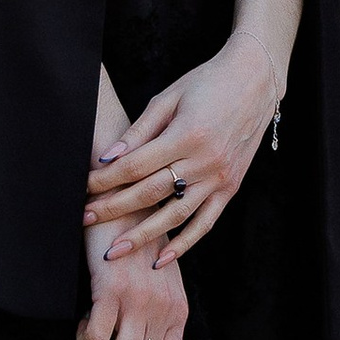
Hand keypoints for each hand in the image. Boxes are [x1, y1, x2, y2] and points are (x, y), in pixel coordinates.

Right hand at [80, 222, 188, 339]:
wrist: (127, 203)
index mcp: (177, 310)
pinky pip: (96, 338)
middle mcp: (163, 310)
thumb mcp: (161, 281)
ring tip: (96, 329)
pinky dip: (85, 337)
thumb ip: (159, 311)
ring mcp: (139, 302)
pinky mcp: (112, 291)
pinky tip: (85, 318)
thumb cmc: (140, 242)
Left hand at [82, 29, 283, 264]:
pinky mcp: (231, 187)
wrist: (255, 81)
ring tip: (116, 251)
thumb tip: (108, 158)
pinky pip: (205, 222)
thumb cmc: (208, 83)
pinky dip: (185, 243)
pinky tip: (162, 259)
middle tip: (85, 219)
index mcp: (186, 135)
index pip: (136, 166)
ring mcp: (220, 177)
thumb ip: (139, 130)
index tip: (84, 188)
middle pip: (150, 193)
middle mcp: (205, 160)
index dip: (106, 180)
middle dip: (113, 209)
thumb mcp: (169, 97)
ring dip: (143, 235)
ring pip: (175, 216)